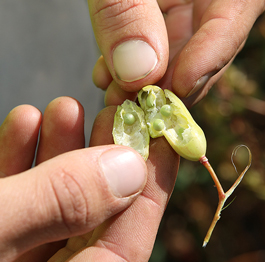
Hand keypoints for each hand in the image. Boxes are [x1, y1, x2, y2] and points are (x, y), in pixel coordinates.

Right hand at [0, 97, 178, 261]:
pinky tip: (26, 122)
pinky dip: (22, 158)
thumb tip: (129, 168)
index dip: (151, 189)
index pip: (127, 244)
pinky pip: (19, 197)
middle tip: (114, 114)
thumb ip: (61, 203)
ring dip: (60, 148)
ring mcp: (21, 256)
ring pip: (57, 200)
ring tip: (65, 107)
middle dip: (103, 157)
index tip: (163, 138)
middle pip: (94, 215)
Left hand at [89, 0, 264, 105]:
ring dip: (146, 83)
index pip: (235, 15)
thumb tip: (136, 73)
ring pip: (177, 56)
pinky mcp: (159, 19)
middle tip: (141, 104)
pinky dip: (131, 68)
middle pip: (205, 48)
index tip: (179, 87)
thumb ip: (126, 11)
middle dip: (171, 82)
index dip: (210, 57)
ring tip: (118, 95)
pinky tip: (109, 76)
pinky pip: (153, 50)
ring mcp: (183, 8)